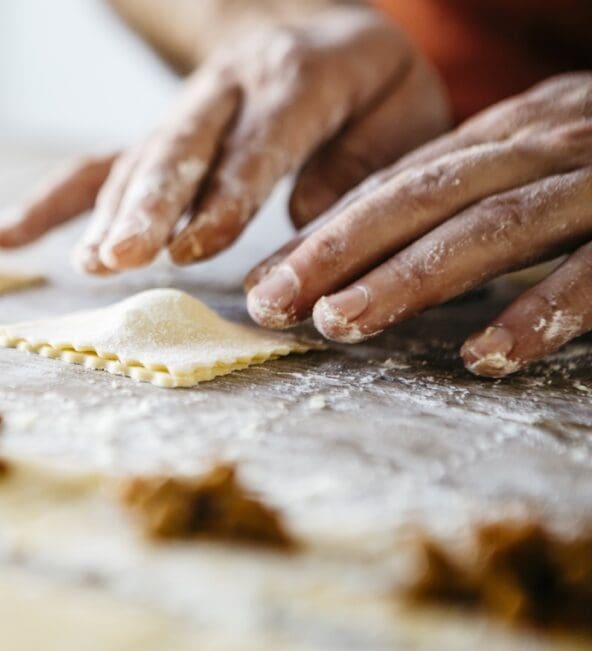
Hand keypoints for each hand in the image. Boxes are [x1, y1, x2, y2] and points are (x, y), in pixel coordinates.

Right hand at [0, 6, 449, 274]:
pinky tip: (6, 237)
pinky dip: (53, 202)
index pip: (258, 140)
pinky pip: (98, 163)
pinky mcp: (157, 136)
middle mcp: (231, 86)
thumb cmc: (374, 88)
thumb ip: (367, 164)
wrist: (321, 32)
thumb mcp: (406, 113)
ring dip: (110, 212)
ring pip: (138, 156)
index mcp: (301, 76)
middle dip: (149, 203)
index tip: (193, 246)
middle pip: (182, 144)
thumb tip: (307, 216)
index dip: (225, 193)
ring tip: (90, 263)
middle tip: (123, 256)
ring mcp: (186, 110)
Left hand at [245, 73, 591, 377]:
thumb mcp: (534, 163)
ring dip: (411, 278)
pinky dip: (540, 310)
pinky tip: (484, 355)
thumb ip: (463, 198)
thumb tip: (363, 247)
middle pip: (425, 196)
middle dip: (340, 250)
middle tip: (274, 302)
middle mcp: (548, 145)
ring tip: (342, 323)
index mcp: (510, 133)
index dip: (326, 233)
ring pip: (493, 228)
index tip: (264, 283)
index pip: (398, 184)